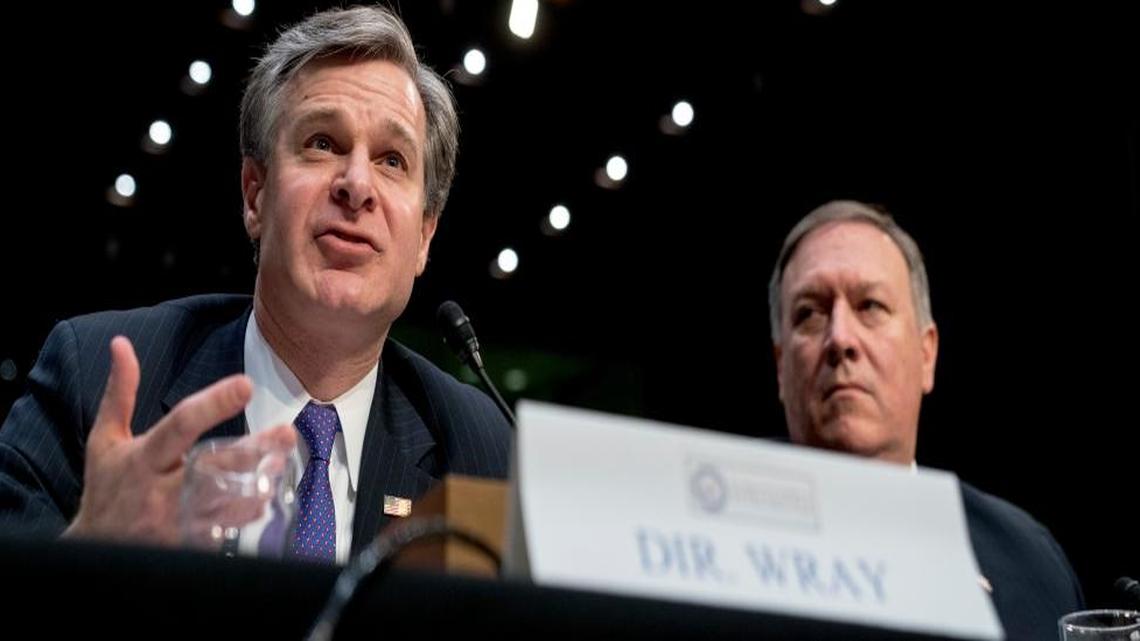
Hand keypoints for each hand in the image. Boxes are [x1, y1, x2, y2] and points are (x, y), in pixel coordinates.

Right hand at [63, 336, 294, 545]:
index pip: (181, 425)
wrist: (95, 549)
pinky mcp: (185, 544)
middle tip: (284, 432)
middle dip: (250, 450)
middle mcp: (159, 489)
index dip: (213, 405)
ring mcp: (174, 520)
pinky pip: (221, 531)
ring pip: (222, 501)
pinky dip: (244, 516)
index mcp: (143, 457)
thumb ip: (120, 393)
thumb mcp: (104, 439)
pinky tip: (265, 500)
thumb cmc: (107, 486)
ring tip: (281, 465)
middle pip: (211, 466)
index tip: (245, 384)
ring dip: (255, 484)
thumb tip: (121, 344)